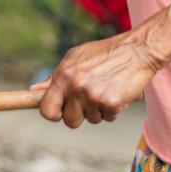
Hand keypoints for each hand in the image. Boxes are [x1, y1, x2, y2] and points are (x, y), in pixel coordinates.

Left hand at [33, 31, 160, 127]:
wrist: (136, 50)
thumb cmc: (104, 53)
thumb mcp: (75, 57)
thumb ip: (54, 76)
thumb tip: (34, 91)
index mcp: (63, 75)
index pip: (46, 109)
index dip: (53, 114)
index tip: (61, 111)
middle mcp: (76, 86)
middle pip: (70, 121)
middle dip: (79, 115)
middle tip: (90, 99)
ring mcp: (93, 96)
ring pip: (91, 120)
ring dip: (99, 110)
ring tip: (106, 88)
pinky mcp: (111, 103)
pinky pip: (108, 118)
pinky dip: (114, 109)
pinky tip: (117, 91)